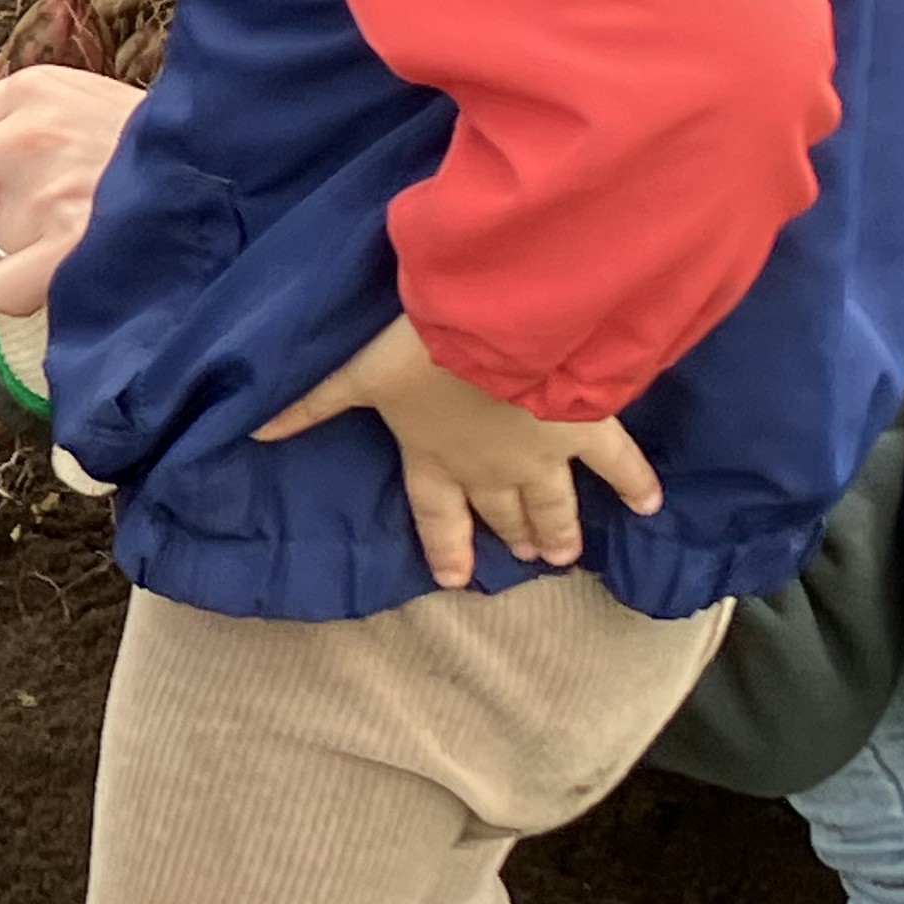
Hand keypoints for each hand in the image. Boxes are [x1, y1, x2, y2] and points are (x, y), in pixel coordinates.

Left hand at [0, 64, 141, 315]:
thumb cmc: (148, 158)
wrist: (250, 162)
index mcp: (27, 96)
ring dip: (9, 269)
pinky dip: (41, 297)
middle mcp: (34, 134)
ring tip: (75, 250)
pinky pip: (19, 292)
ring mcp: (58, 192)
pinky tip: (86, 274)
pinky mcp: (85, 246)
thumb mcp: (70, 138)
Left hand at [256, 316, 663, 589]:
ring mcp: (542, 455)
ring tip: (562, 555)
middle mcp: (488, 467)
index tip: (450, 577)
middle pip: (498, 511)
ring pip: (552, 504)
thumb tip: (251, 430)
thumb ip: (308, 403)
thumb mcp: (355, 371)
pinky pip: (620, 464)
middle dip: (506, 536)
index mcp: (433, 455)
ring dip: (557, 530)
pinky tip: (653, 507)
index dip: (442, 544)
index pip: (434, 512)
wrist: (503, 326)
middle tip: (522, 561)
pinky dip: (637, 485)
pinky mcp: (587, 428)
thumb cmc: (424, 345)